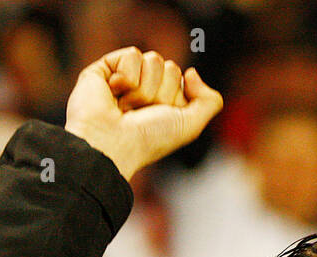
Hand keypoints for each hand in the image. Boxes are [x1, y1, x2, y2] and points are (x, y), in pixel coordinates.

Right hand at [64, 47, 222, 180]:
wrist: (112, 141)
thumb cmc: (150, 138)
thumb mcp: (191, 125)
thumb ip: (210, 101)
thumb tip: (192, 73)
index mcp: (168, 102)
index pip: (184, 79)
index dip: (177, 98)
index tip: (160, 117)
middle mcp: (148, 88)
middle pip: (171, 68)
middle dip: (160, 93)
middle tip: (142, 112)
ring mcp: (127, 77)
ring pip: (153, 60)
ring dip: (143, 89)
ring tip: (126, 107)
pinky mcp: (106, 68)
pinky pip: (132, 55)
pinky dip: (127, 77)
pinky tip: (114, 93)